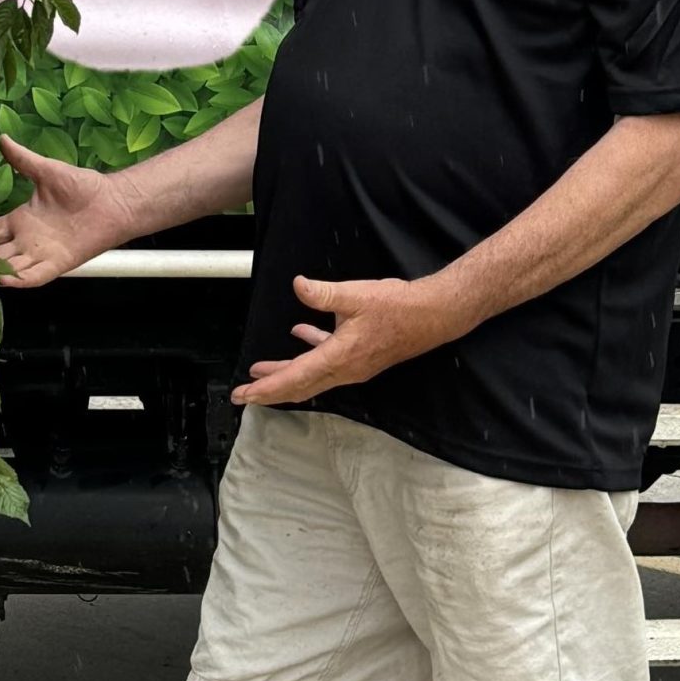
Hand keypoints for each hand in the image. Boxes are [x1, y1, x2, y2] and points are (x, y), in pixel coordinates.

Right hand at [0, 135, 128, 287]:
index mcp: (20, 220)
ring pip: (9, 267)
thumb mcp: (46, 171)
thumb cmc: (83, 186)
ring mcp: (41, 254)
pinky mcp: (58, 263)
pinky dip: (21, 278)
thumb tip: (3, 138)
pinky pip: (35, 275)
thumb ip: (22, 159)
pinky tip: (4, 279)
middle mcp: (26, 241)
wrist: (113, 201)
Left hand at [233, 274, 457, 406]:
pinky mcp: (361, 358)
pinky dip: (310, 353)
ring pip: (312, 376)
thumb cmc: (398, 307)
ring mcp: (354, 367)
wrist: (435, 315)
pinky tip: (301, 336)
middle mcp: (345, 370)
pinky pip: (327, 363)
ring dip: (286, 373)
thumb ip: (323, 293)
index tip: (244, 395)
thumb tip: (298, 285)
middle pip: (299, 386)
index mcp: (338, 357)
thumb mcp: (356, 295)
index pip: (294, 379)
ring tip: (262, 370)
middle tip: (244, 394)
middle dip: (269, 390)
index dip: (266, 389)